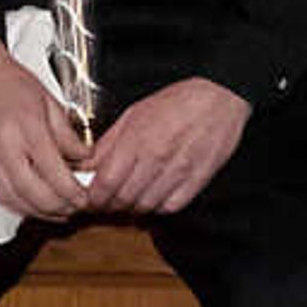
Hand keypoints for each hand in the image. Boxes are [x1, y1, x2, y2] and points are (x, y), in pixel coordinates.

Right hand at [0, 33, 88, 221]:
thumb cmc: (11, 82)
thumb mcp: (49, 101)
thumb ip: (67, 134)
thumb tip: (84, 158)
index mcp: (27, 127)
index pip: (52, 171)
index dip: (71, 191)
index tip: (85, 197)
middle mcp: (4, 146)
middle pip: (32, 191)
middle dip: (58, 207)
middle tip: (75, 208)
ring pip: (13, 198)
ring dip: (38, 212)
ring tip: (59, 212)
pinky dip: (17, 206)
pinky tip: (33, 207)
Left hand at [82, 75, 250, 215]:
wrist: (219, 98)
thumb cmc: (176, 102)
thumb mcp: (133, 114)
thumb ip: (108, 143)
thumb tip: (86, 167)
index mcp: (136, 137)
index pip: (106, 183)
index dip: (94, 197)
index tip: (91, 198)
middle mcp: (157, 156)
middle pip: (123, 199)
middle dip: (110, 204)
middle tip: (108, 200)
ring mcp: (179, 170)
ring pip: (146, 206)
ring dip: (133, 207)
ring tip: (131, 198)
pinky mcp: (197, 179)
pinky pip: (171, 207)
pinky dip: (158, 207)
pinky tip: (154, 196)